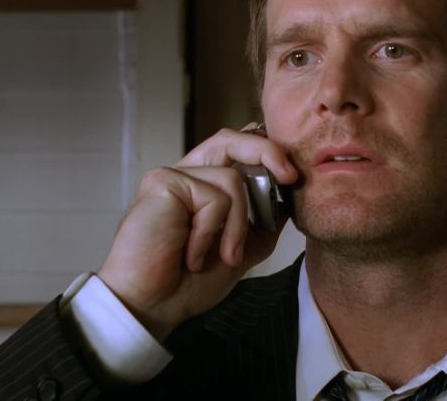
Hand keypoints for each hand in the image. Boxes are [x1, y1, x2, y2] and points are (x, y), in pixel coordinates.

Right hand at [97, 124, 297, 339]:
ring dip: (237, 227)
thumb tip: (287, 203)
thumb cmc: (188, 284)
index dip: (264, 152)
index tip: (292, 177)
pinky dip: (212, 233)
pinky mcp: (164, 182)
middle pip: (231, 140)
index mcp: (202, 187)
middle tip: (290, 177)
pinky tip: (191, 255)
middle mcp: (187, 175)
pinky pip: (213, 198)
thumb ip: (261, 226)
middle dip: (267, 152)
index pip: (234, 150)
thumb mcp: (240, 252)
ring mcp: (174, 176)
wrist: (154, 306)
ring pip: (232, 180)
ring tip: (221, 256)